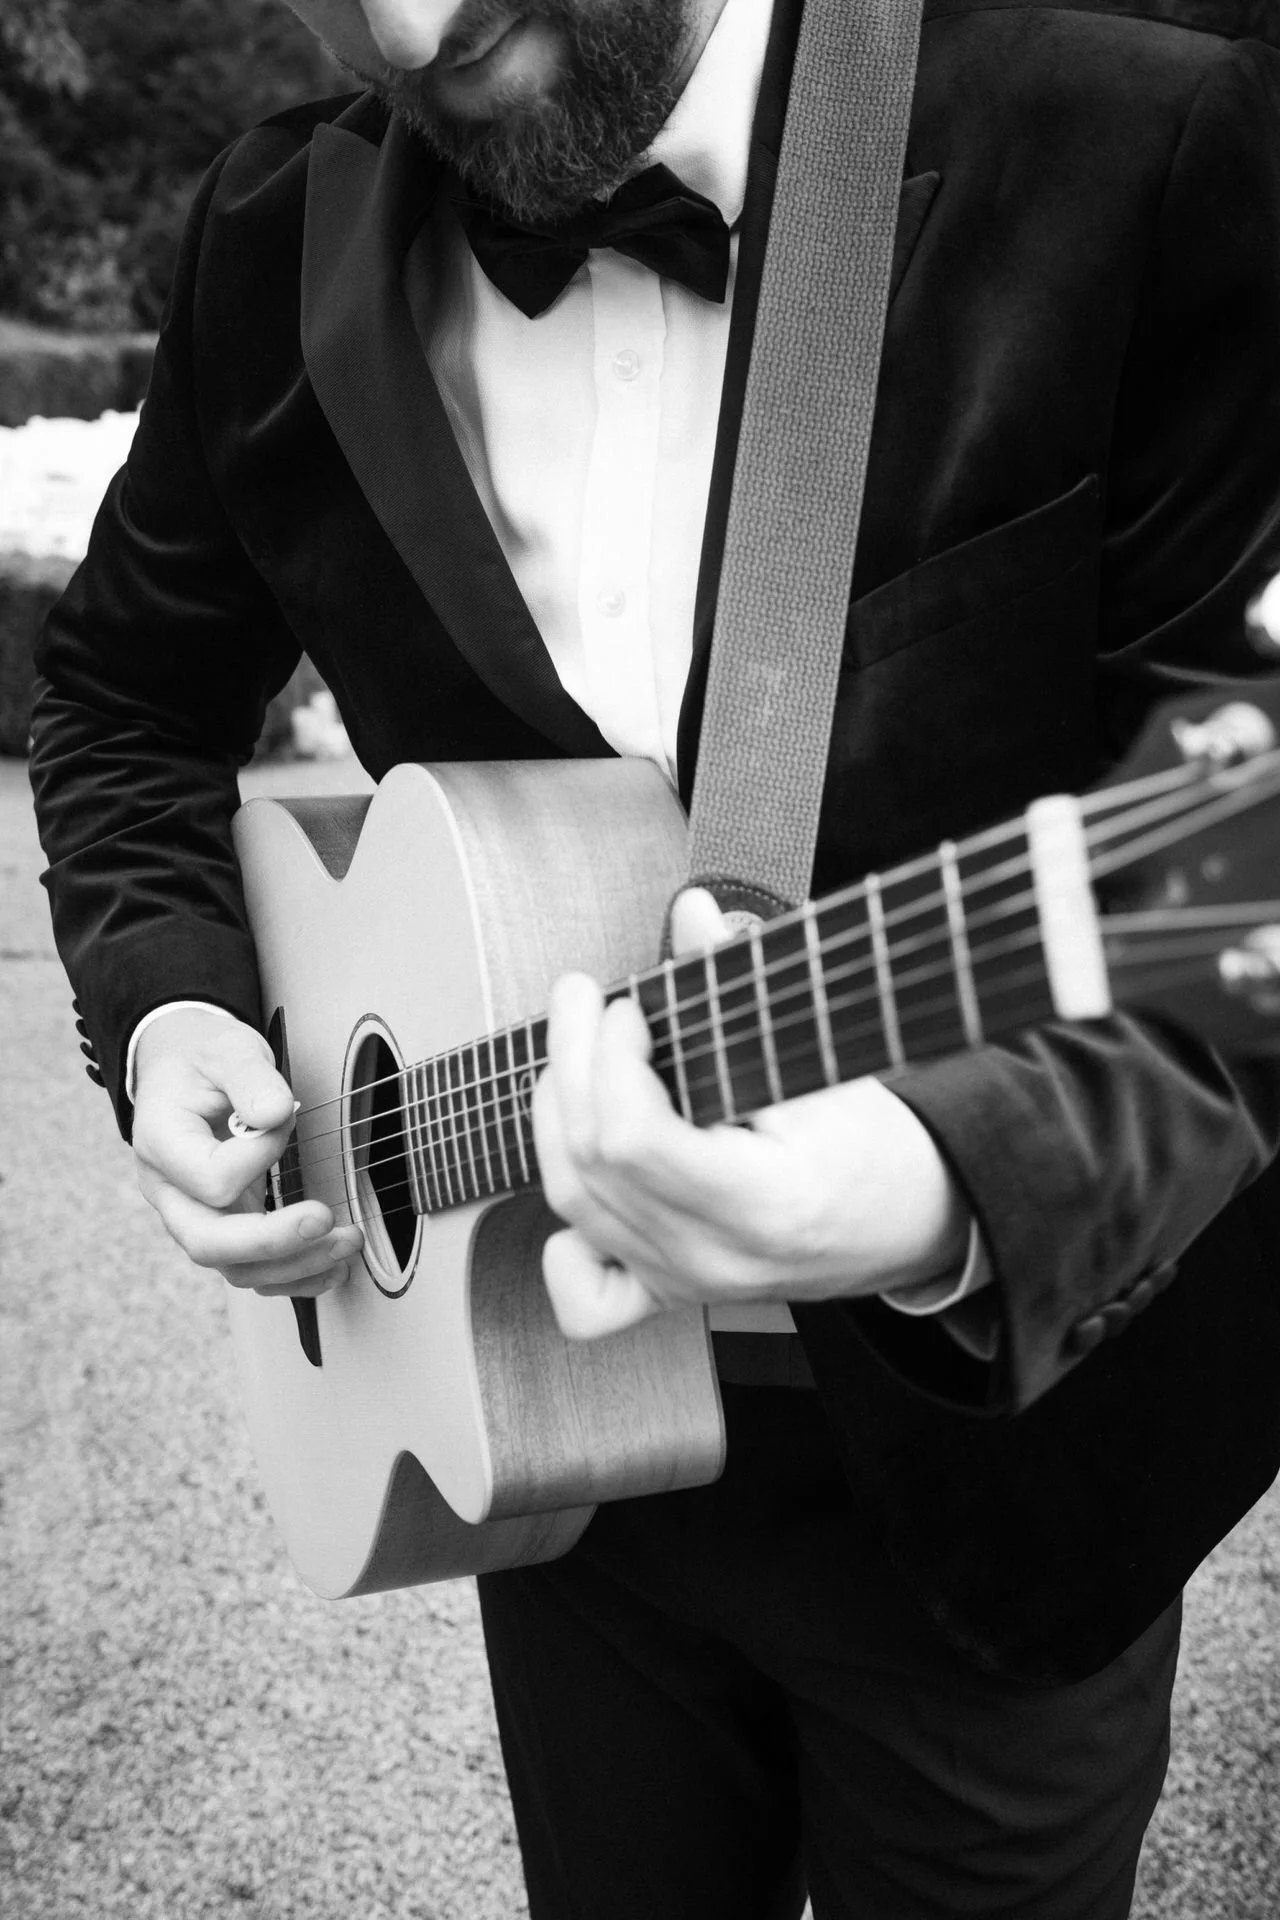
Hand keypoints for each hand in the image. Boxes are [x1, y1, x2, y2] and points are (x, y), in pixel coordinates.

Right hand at [131, 1008, 362, 1295]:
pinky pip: (252, 1270)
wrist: (182, 1072)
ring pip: (234, 1269)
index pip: (211, 1179)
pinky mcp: (224, 1227)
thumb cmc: (202, 1061)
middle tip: (324, 1220)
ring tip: (346, 1243)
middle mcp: (171, 1193)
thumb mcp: (225, 1049)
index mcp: (162, 1145)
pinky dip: (295, 1277)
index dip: (258, 1156)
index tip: (285, 1116)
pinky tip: (333, 1267)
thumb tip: (275, 1113)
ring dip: (295, 1265)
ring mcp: (195, 1216)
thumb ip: (250, 1078)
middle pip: (209, 1244)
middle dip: (273, 1241)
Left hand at [533, 890, 969, 1339]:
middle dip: (570, 1064)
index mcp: (760, 1205)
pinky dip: (564, 1234)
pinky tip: (583, 1173)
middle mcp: (713, 1259)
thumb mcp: (822, 1056)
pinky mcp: (675, 1292)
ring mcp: (687, 1284)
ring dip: (558, 1117)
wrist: (921, 1219)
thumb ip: (742, 984)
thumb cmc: (881, 1142)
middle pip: (588, 1168)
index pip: (632, 1140)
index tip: (631, 1007)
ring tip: (575, 1053)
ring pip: (573, 1208)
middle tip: (584, 1000)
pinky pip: (587, 1296)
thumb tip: (693, 910)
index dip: (610, 1060)